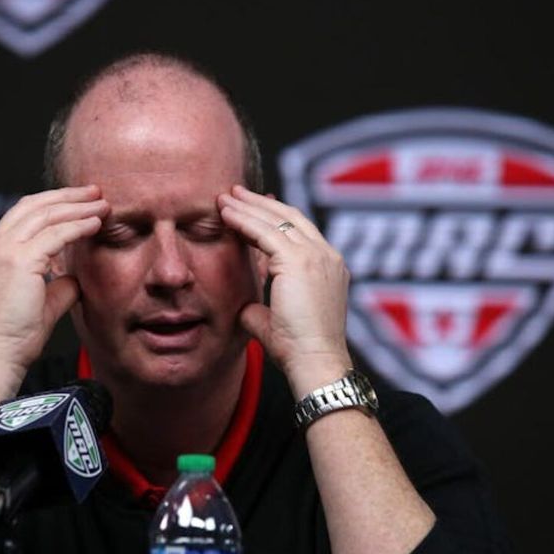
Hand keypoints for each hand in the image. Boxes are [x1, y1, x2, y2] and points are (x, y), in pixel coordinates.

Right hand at [0, 185, 108, 378]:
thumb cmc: (16, 336)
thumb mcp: (39, 300)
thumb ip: (56, 281)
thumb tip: (76, 273)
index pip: (23, 215)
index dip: (53, 204)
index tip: (79, 202)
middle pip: (33, 206)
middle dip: (67, 196)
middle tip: (94, 192)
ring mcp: (2, 251)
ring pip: (45, 215)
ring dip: (77, 207)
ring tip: (102, 204)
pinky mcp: (17, 261)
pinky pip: (55, 234)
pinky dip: (78, 226)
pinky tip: (96, 224)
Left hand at [218, 185, 351, 393]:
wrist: (315, 361)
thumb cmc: (298, 351)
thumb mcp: (277, 321)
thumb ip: (263, 309)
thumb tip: (246, 307)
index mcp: (328, 268)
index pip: (299, 232)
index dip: (274, 218)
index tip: (252, 209)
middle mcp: (326, 256)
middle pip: (290, 217)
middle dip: (260, 203)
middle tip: (236, 191)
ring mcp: (316, 256)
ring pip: (276, 220)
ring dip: (248, 206)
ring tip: (225, 196)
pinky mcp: (299, 261)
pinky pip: (264, 232)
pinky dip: (243, 220)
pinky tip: (225, 214)